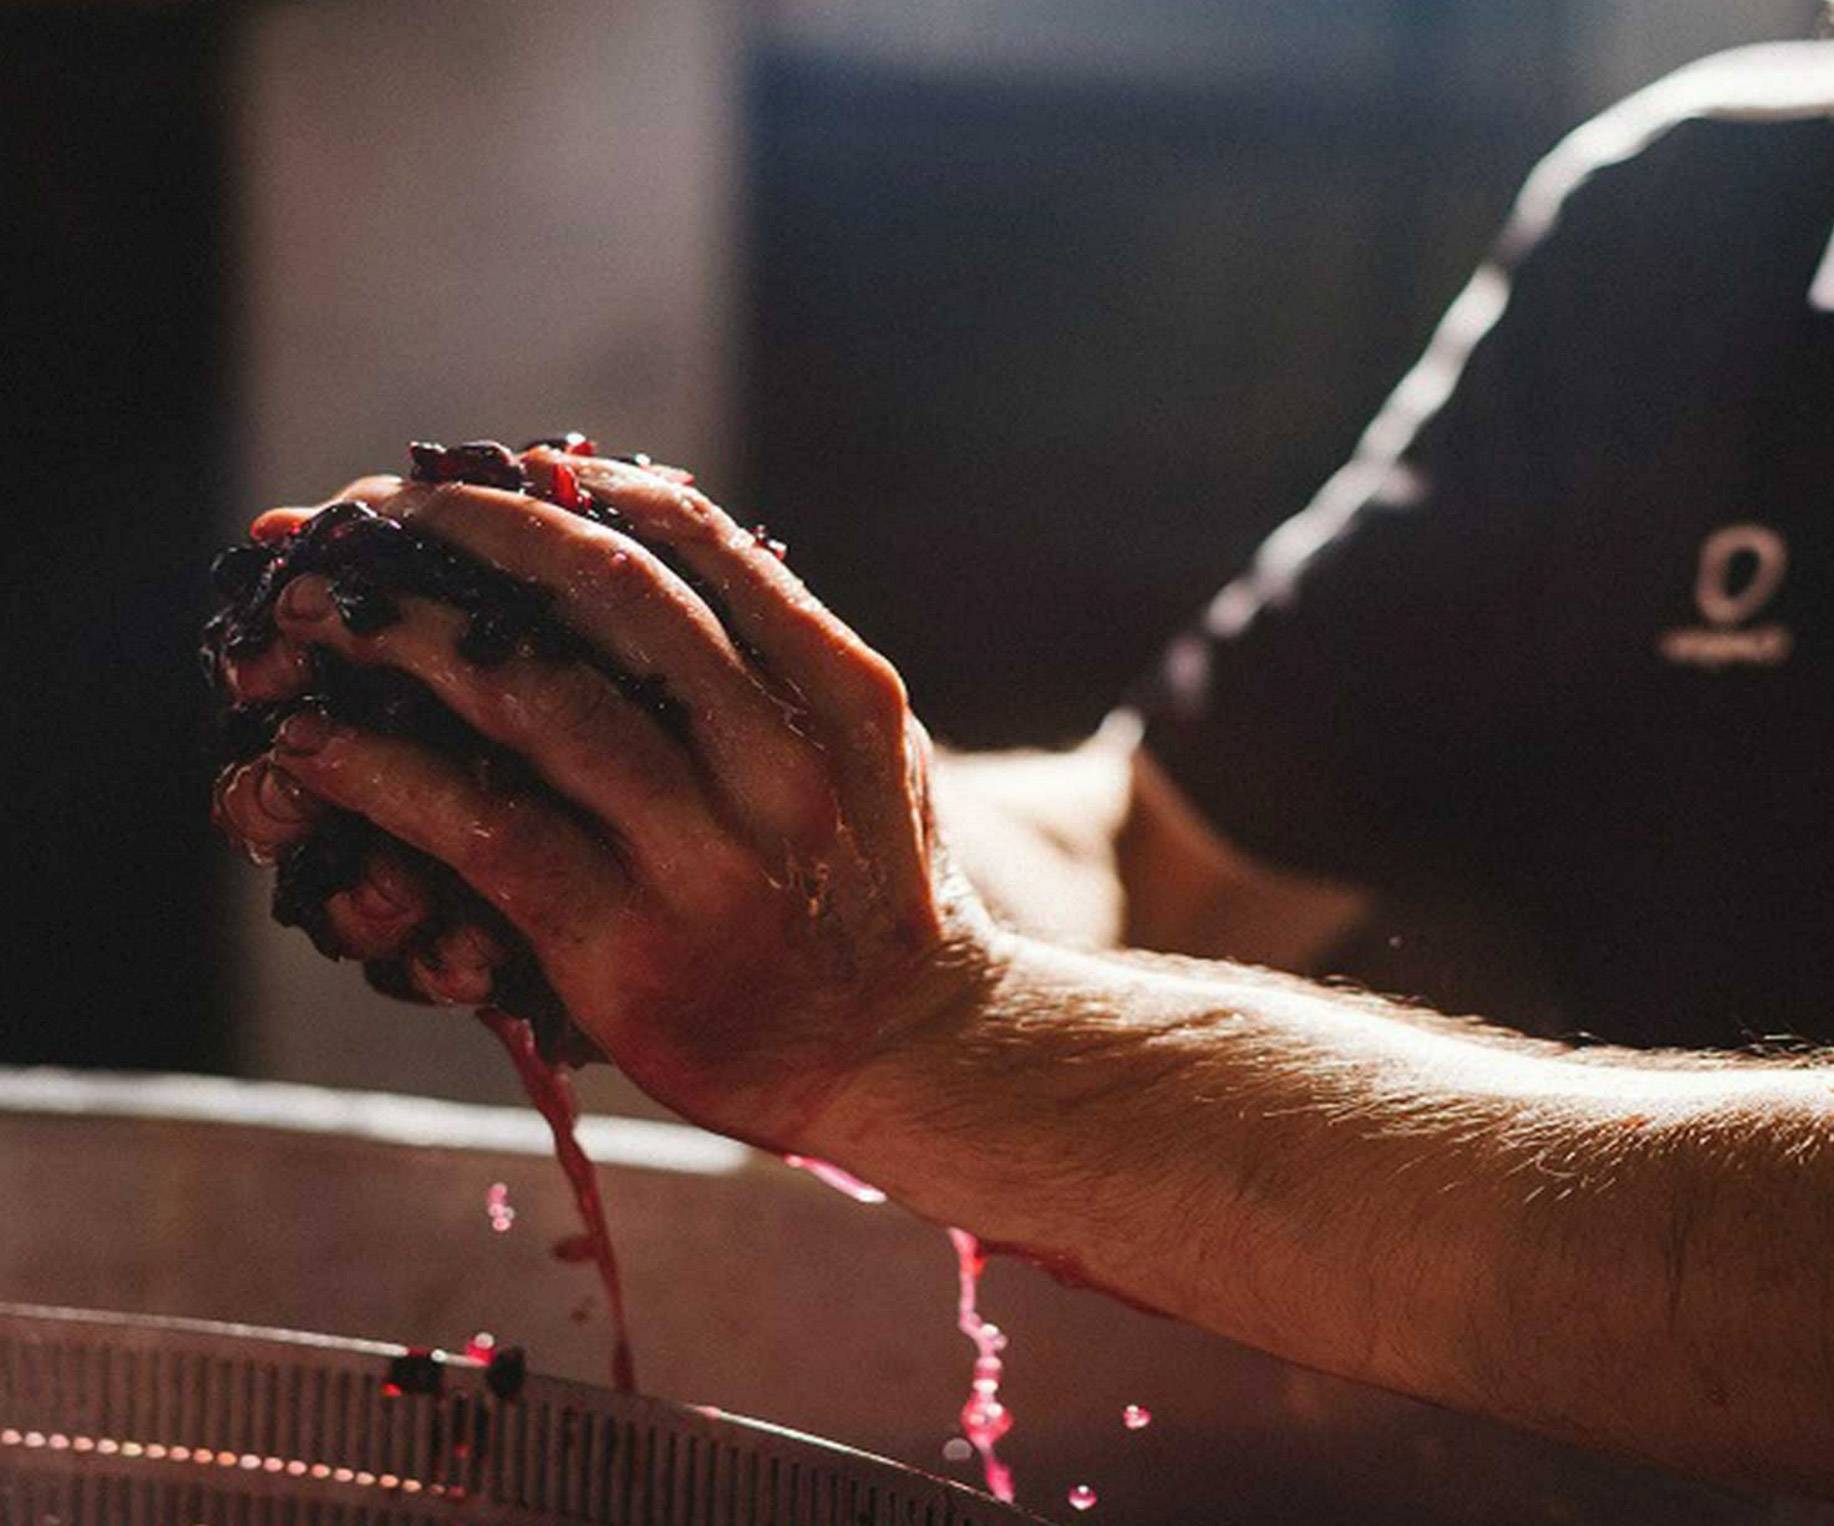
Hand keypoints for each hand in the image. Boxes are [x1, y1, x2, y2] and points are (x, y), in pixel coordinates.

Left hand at [212, 449, 995, 1147]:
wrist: (897, 1054)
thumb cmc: (866, 890)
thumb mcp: (870, 755)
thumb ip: (783, 657)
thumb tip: (649, 536)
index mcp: (844, 695)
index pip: (701, 542)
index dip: (578, 488)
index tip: (498, 473)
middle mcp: (782, 762)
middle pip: (605, 592)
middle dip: (471, 534)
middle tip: (376, 516)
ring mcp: (706, 856)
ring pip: (532, 699)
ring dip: (406, 635)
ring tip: (320, 612)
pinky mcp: (625, 946)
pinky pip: (484, 831)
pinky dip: (383, 773)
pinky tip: (313, 749)